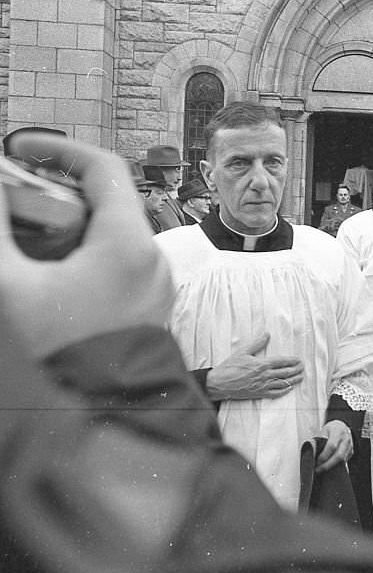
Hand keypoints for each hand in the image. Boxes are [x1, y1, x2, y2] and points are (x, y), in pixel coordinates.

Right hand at [0, 135, 174, 359]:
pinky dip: (82, 256)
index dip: (58, 148)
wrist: (101, 423)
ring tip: (22, 246)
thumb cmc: (60, 357)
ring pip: (110, 235)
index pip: (104, 167)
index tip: (20, 149)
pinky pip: (118, 265)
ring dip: (65, 228)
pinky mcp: (150, 308)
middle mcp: (153, 259)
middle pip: (105, 202)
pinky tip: (44, 276)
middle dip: (54, 194)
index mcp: (129, 244)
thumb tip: (0, 186)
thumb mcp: (12, 286)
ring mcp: (156, 286)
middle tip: (12, 203)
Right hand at [205, 333, 303, 400]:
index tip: (299, 359)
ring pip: (282, 383)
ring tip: (301, 377)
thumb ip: (256, 343)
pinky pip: (275, 393)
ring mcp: (262, 385)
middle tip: (303, 367)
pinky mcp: (259, 394)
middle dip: (296, 369)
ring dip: (293, 380)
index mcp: (262, 364)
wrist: (219, 384)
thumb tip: (266, 334)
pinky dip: (284, 391)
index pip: (282, 361)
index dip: (292, 360)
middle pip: (285, 372)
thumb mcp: (242, 352)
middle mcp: (265, 375)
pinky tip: (289, 388)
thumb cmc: (229, 367)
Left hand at [316, 420, 353, 471]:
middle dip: (327, 465)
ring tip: (322, 469)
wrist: (341, 426)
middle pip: (339, 456)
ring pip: (342, 460)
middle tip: (318, 469)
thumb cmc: (330, 430)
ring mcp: (350, 445)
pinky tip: (328, 466)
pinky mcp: (351, 451)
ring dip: (331, 466)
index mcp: (338, 431)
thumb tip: (312, 454)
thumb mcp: (323, 431)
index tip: (317, 461)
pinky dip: (336, 465)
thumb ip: (318, 441)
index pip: (332, 446)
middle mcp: (346, 438)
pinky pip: (344, 461)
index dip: (324, 456)